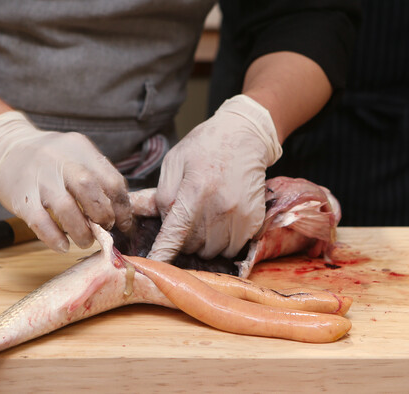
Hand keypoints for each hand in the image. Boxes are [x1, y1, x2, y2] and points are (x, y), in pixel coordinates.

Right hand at [0, 111, 131, 251]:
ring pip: (66, 209)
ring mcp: (39, 179)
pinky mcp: (21, 197)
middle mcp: (61, 161)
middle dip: (103, 217)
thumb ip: (96, 176)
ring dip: (81, 232)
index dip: (122, 207)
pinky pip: (41, 223)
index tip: (122, 223)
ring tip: (85, 240)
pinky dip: (55, 238)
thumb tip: (120, 212)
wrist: (5, 147)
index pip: (111, 180)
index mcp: (81, 150)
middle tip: (104, 229)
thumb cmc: (48, 158)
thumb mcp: (75, 155)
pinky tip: (63, 245)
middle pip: (90, 191)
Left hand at [148, 95, 281, 261]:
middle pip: (192, 245)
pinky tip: (221, 221)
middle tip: (188, 216)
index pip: (175, 233)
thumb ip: (163, 195)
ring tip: (206, 216)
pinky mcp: (254, 222)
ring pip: (211, 251)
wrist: (244, 135)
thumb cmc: (204, 147)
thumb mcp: (174, 162)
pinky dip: (223, 242)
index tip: (154, 269)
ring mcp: (240, 217)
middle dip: (184, 237)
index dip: (163, 254)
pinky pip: (232, 249)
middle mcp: (219, 207)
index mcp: (195, 191)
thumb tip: (162, 224)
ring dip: (203, 242)